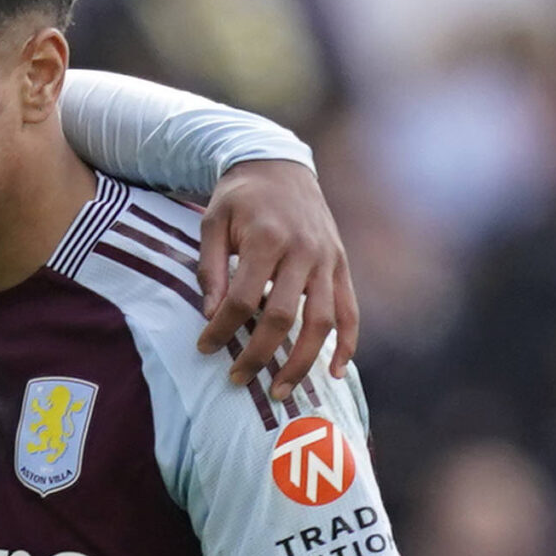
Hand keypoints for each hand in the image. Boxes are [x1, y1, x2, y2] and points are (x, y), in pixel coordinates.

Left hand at [194, 159, 358, 397]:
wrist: (279, 165)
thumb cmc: (239, 197)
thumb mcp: (212, 222)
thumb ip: (211, 268)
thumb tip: (211, 314)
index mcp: (268, 238)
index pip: (245, 298)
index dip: (223, 329)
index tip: (205, 348)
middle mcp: (304, 250)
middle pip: (283, 316)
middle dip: (259, 355)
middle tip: (236, 379)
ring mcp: (328, 259)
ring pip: (322, 321)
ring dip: (303, 361)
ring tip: (280, 391)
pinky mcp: (342, 265)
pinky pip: (350, 310)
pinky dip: (348, 343)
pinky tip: (335, 372)